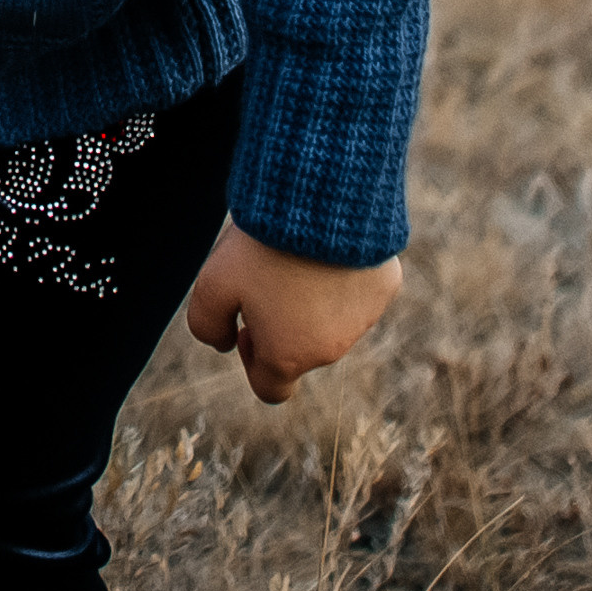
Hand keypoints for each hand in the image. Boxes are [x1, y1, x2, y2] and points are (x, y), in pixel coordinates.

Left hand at [185, 222, 400, 402]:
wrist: (320, 201)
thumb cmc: (261, 246)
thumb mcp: (211, 284)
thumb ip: (207, 324)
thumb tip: (224, 344)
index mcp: (289, 356)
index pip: (271, 389)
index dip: (252, 361)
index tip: (246, 323)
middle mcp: (331, 350)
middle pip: (302, 350)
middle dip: (283, 323)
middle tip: (268, 276)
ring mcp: (363, 321)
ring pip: (332, 320)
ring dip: (312, 298)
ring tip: (296, 252)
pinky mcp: (384, 290)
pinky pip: (359, 290)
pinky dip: (342, 274)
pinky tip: (327, 242)